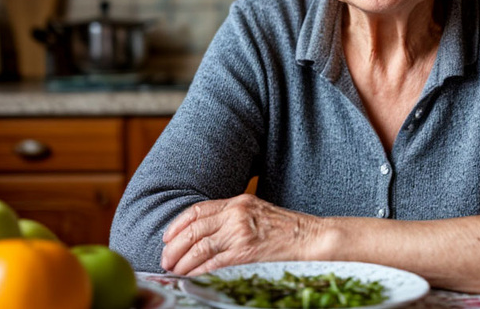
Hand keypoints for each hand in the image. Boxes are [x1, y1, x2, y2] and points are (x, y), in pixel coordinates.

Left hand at [160, 194, 322, 275]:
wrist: (313, 238)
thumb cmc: (288, 229)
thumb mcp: (258, 213)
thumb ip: (234, 218)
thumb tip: (206, 234)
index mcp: (238, 202)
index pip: (198, 210)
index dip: (177, 224)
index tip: (167, 237)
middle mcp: (236, 214)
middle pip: (194, 230)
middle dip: (174, 246)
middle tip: (166, 259)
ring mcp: (240, 233)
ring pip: (199, 248)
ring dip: (182, 261)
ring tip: (174, 270)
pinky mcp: (245, 253)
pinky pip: (213, 263)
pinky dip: (198, 271)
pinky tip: (191, 277)